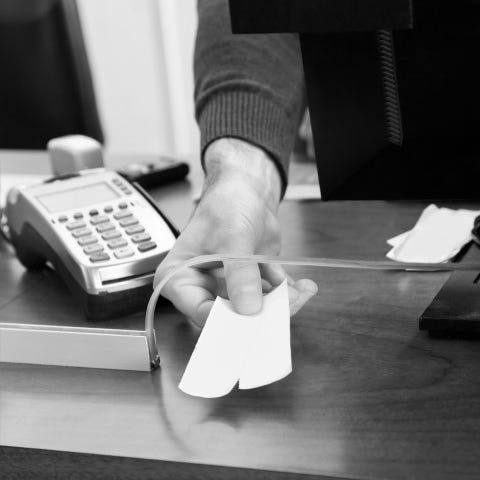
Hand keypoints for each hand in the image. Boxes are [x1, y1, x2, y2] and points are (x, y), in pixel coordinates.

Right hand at [154, 138, 317, 326]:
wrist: (247, 192)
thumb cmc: (226, 206)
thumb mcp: (232, 237)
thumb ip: (239, 272)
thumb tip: (248, 307)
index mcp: (180, 277)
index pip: (199, 311)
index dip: (227, 320)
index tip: (254, 319)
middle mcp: (202, 287)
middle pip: (229, 316)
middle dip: (261, 313)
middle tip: (286, 307)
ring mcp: (227, 288)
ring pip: (254, 310)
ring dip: (280, 304)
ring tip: (299, 293)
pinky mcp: (250, 285)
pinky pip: (270, 298)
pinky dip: (288, 294)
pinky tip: (302, 287)